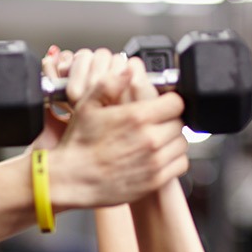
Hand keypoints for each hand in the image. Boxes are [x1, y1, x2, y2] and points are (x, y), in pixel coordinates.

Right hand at [42, 49, 187, 208]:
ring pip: (182, 144)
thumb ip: (109, 84)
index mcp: (137, 117)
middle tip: (154, 124)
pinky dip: (173, 160)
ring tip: (155, 141)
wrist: (70, 180)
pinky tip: (157, 157)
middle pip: (179, 123)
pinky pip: (180, 165)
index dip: (169, 101)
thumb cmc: (78, 146)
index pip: (176, 102)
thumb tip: (128, 71)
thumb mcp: (87, 106)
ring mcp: (154, 162)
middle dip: (168, 120)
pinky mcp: (154, 181)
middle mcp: (150, 139)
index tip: (162, 105)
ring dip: (172, 140)